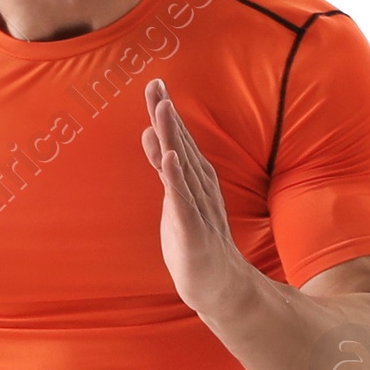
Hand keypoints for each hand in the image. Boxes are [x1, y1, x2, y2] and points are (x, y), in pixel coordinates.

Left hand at [140, 77, 250, 317]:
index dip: (165, 112)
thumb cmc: (196, 241)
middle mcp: (199, 187)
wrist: (219, 286)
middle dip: (167, 115)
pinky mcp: (193, 229)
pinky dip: (176, 178)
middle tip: (155, 84)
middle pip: (180, 145)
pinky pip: (183, 200)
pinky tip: (170, 158)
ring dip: (172, 137)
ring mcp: (197, 207)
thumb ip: (163, 166)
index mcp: (194, 179)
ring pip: (182, 166)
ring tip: (162, 109)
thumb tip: (150, 133)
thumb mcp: (174, 198)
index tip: (155, 83)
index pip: (178, 140)